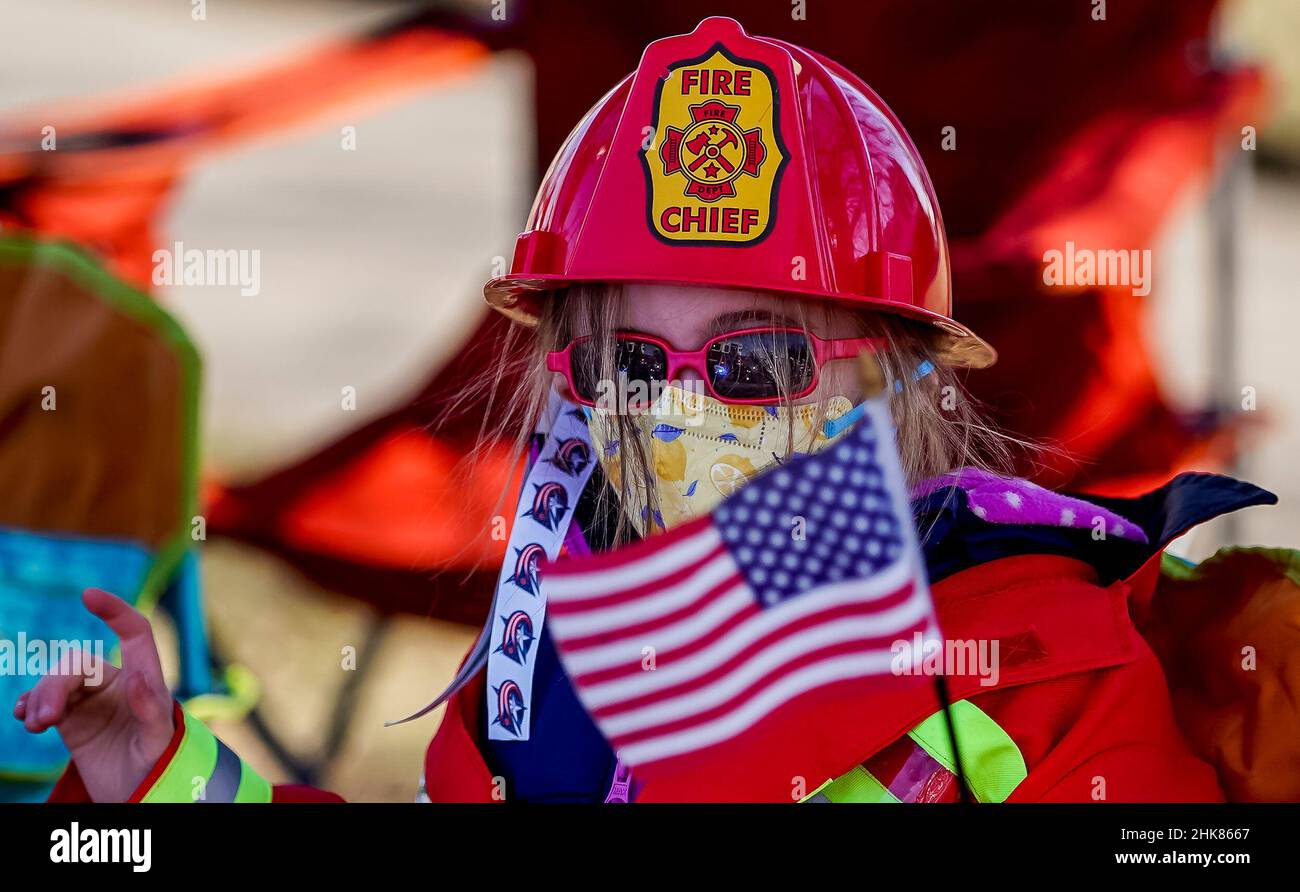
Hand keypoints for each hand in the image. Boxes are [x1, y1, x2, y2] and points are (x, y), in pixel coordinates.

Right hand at [12, 588, 174, 801]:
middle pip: (78, 664)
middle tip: (45, 720)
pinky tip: (25, 717)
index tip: (87, 595)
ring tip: (35, 724)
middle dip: (56, 685)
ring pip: (57, 681)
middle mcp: (117, 683)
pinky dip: (31, 704)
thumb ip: (151, 709)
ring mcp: (91, 699)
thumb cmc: (157, 763)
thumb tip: (138, 677)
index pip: (135, 633)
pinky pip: (44, 700)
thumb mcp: (160, 739)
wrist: (136, 792)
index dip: (115, 611)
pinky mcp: (69, 718)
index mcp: (146, 679)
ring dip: (41, 697)